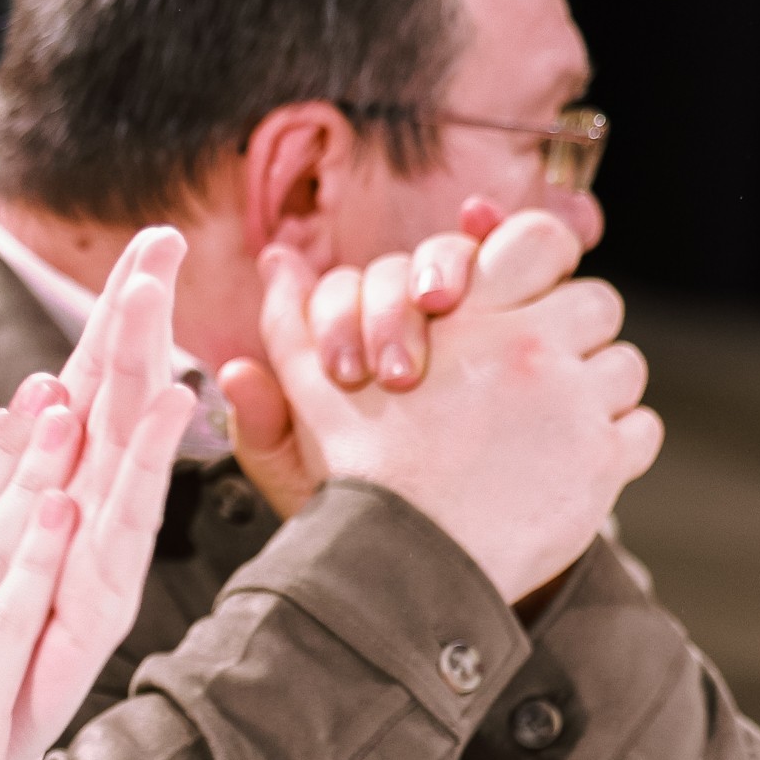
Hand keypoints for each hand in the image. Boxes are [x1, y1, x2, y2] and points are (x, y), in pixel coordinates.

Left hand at [222, 198, 500, 515]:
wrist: (449, 543)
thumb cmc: (375, 511)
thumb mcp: (308, 481)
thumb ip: (266, 429)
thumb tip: (236, 371)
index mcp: (347, 345)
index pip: (332, 299)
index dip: (331, 320)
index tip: (343, 372)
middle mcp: (401, 315)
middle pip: (390, 273)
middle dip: (387, 305)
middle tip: (397, 363)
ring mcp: (464, 309)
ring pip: (446, 256)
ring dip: (440, 264)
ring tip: (443, 303)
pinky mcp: (523, 309)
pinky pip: (510, 248)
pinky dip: (494, 225)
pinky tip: (484, 217)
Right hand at [253, 210, 661, 601]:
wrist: (398, 566)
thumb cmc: (355, 477)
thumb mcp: (311, 391)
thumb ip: (293, 321)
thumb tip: (277, 263)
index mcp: (472, 316)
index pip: (543, 241)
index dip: (540, 261)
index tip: (524, 294)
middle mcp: (533, 349)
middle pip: (596, 304)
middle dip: (570, 332)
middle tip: (529, 372)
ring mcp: (577, 405)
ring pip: (623, 366)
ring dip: (594, 389)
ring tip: (544, 423)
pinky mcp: (606, 460)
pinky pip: (640, 427)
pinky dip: (613, 443)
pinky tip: (565, 461)